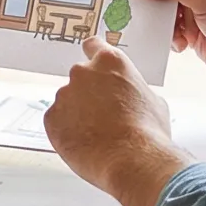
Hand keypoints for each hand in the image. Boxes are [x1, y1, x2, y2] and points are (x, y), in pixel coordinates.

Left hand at [45, 36, 184, 205]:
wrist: (132, 160)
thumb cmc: (147, 132)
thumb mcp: (153, 101)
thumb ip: (134, 90)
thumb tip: (131, 95)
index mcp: (110, 62)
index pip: (93, 46)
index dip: (94, 56)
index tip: (94, 65)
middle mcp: (82, 72)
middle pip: (81, 77)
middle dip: (89, 93)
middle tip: (104, 114)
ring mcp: (64, 95)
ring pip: (68, 101)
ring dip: (78, 113)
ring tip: (98, 135)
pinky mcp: (51, 118)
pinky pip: (57, 122)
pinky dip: (67, 131)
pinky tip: (86, 143)